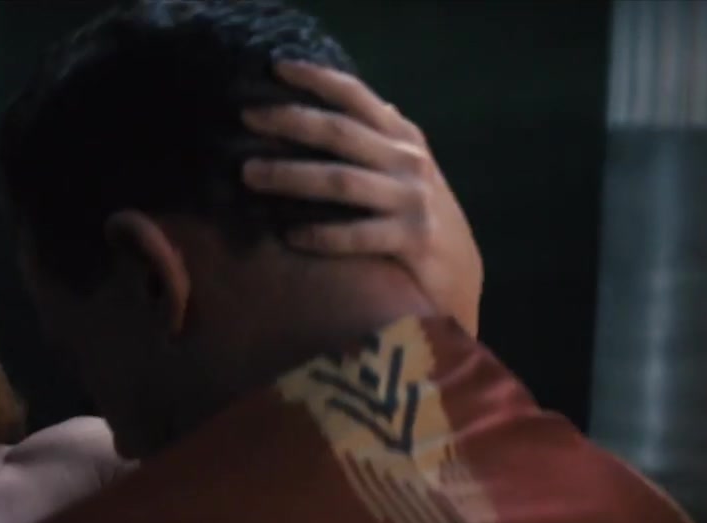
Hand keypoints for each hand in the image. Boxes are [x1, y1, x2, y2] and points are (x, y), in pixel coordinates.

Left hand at [239, 61, 483, 337]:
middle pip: (341, 133)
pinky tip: (289, 236)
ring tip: (249, 174)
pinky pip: (357, 235)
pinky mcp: (412, 240)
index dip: (318, 79)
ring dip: (290, 176)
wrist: (459, 271)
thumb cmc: (417, 213)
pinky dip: (321, 235)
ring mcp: (411, 200)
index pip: (357, 97)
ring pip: (341, 182)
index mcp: (403, 137)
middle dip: (291, 121)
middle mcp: (408, 162)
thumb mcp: (404, 167)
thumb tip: (350, 100)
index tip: (277, 67)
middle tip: (247, 117)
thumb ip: (379, 136)